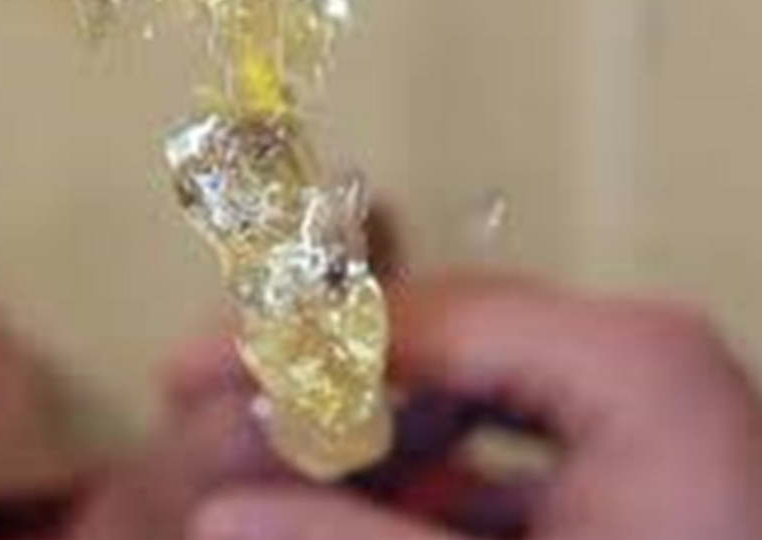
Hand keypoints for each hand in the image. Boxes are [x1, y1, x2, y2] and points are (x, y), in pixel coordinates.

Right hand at [191, 275, 761, 539]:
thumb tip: (218, 514)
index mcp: (625, 356)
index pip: (419, 317)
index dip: (293, 344)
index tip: (192, 369)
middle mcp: (634, 350)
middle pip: (438, 342)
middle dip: (333, 389)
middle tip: (232, 419)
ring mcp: (640, 398)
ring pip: (468, 389)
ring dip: (377, 435)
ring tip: (294, 468)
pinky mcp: (635, 448)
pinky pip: (510, 436)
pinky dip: (441, 472)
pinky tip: (386, 504)